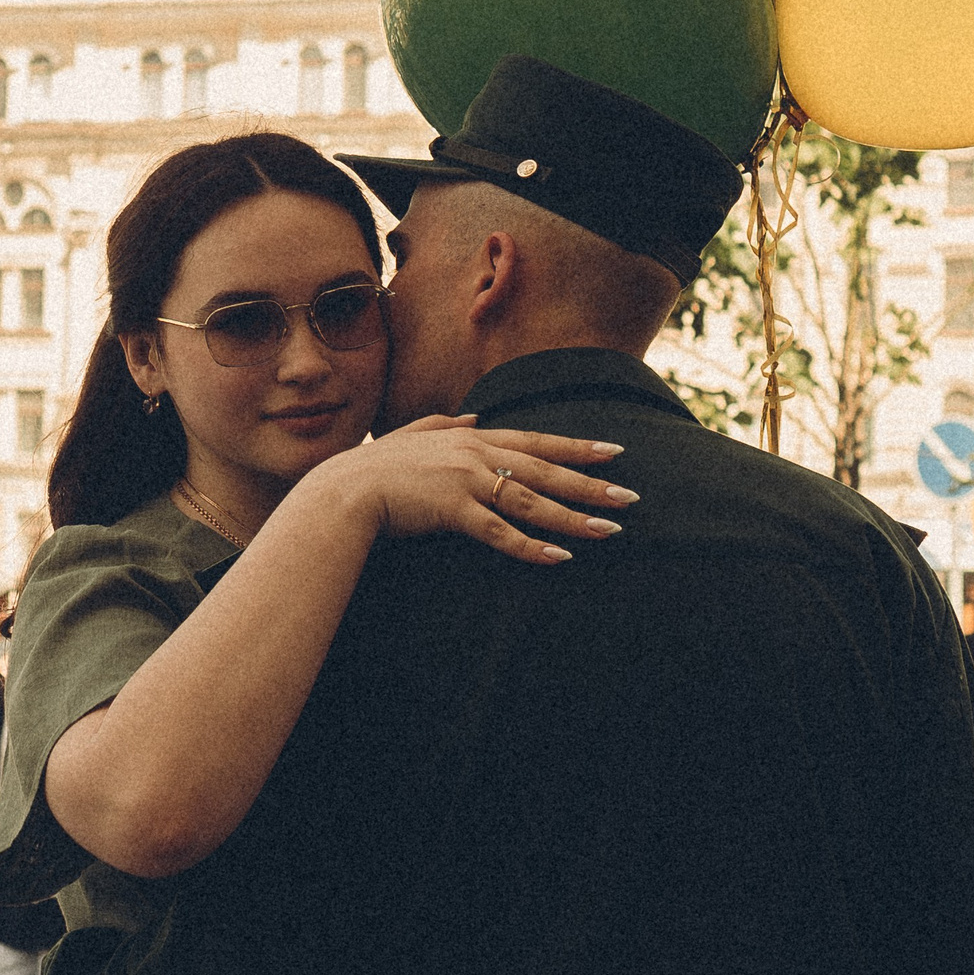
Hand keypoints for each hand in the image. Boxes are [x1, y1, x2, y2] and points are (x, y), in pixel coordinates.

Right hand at [317, 416, 635, 566]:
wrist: (344, 490)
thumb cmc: (377, 468)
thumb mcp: (414, 435)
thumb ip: (444, 424)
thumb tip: (472, 418)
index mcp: (471, 437)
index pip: (536, 441)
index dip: (576, 447)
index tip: (614, 451)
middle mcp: (475, 453)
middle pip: (545, 470)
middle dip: (591, 482)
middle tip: (630, 496)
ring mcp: (466, 481)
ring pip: (532, 500)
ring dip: (573, 516)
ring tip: (611, 529)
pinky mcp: (454, 511)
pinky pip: (501, 532)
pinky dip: (531, 545)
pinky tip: (560, 556)